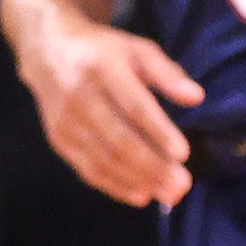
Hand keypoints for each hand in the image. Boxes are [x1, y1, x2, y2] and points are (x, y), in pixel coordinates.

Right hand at [23, 10, 203, 207]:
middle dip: (152, 166)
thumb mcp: (138, 50)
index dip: (158, 131)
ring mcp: (65, 121)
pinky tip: (141, 195)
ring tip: (168, 195)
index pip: (133, 105)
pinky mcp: (58, 139)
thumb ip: (168, 73)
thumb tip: (196, 97)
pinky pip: (87, 169)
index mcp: (102, 68)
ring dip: (137, 181)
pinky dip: (115, 186)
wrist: (49, 52)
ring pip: (103, 159)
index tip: (183, 154)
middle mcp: (79, 96)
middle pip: (118, 139)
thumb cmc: (104, 52)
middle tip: (182, 186)